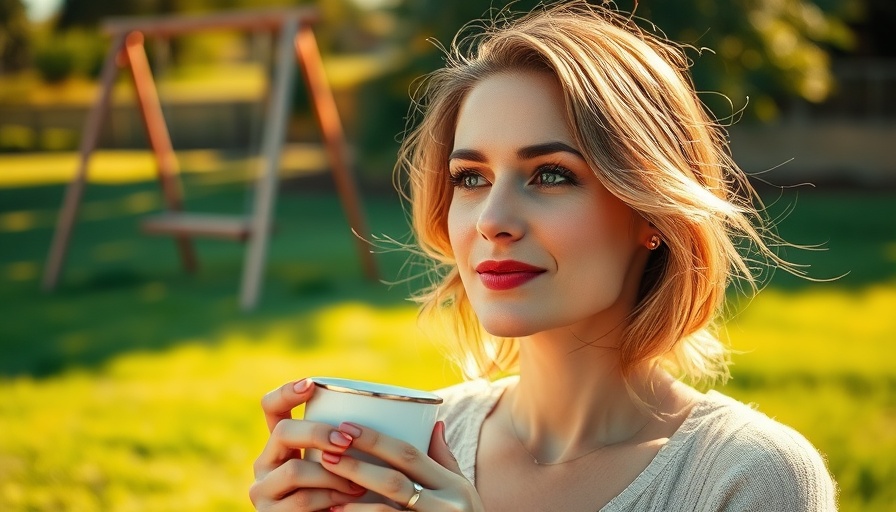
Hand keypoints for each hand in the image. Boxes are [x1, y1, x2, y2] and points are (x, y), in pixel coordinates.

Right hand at [250, 379, 367, 510]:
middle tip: (347, 441)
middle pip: (283, 432)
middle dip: (318, 433)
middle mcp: (265, 463)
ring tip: (358, 483)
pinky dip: (331, 498)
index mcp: (280, 444)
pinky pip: (303, 500)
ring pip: (296, 470)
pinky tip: (348, 500)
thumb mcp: (341, 463)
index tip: (311, 384)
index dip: (286, 392)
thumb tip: (387, 409)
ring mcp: (263, 490)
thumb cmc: (343, 494)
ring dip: (334, 475)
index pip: (271, 408)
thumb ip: (344, 441)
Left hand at [321, 421, 485, 511]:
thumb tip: (433, 423)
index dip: (375, 440)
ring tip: (327, 496)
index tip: (346, 427)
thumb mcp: (464, 492)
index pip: (409, 455)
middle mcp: (446, 506)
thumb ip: (445, 460)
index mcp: (453, 485)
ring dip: (353, 505)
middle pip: (394, 482)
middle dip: (357, 467)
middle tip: (326, 455)